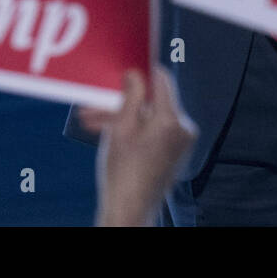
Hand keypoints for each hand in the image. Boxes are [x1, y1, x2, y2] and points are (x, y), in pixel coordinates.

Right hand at [83, 66, 197, 226]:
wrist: (129, 210)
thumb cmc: (123, 173)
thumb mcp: (121, 128)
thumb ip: (131, 95)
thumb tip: (136, 72)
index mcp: (172, 121)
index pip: (162, 80)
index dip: (142, 70)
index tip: (125, 66)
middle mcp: (183, 129)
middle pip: (151, 102)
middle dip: (121, 102)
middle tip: (96, 104)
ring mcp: (181, 142)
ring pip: (149, 118)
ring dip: (123, 118)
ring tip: (93, 123)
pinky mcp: (175, 153)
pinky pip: (154, 131)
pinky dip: (134, 130)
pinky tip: (110, 134)